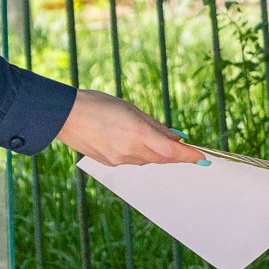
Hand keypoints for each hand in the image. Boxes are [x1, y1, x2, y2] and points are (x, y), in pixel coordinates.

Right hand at [58, 89, 203, 165]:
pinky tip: (129, 139)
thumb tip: (175, 138)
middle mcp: (129, 150)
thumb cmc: (99, 104)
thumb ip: (155, 126)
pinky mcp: (110, 163)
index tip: (203, 158)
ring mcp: (119, 159)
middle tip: (181, 144)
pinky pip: (132, 161)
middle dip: (173, 152)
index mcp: (137, 133)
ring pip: (147, 160)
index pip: (170, 151)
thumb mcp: (132, 109)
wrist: (65, 115)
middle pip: (161, 158)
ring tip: (143, 133)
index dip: (189, 155)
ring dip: (154, 151)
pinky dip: (138, 153)